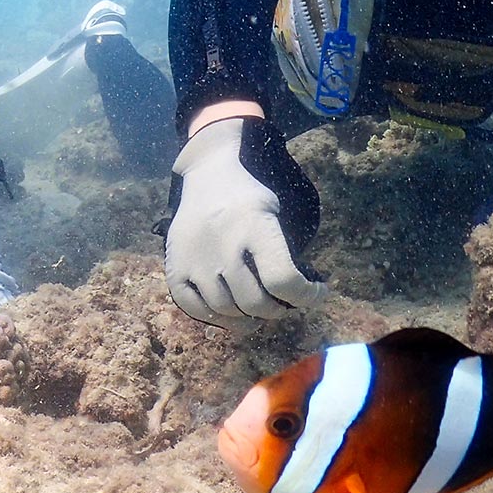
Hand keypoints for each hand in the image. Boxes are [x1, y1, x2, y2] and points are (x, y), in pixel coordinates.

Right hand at [164, 116, 325, 325]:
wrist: (207, 174)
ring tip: (259, 310)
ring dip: (249, 318)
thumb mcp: (275, 212)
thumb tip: (296, 297)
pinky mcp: (175, 264)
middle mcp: (223, 243)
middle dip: (277, 309)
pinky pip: (192, 306)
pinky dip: (215, 317)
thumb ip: (284, 253)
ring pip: (225, 309)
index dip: (306, 296)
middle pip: (254, 302)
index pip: (282, 279)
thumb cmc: (249, 198)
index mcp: (255, 225)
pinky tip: (231, 313)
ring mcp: (194, 256)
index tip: (318, 292)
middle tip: (284, 303)